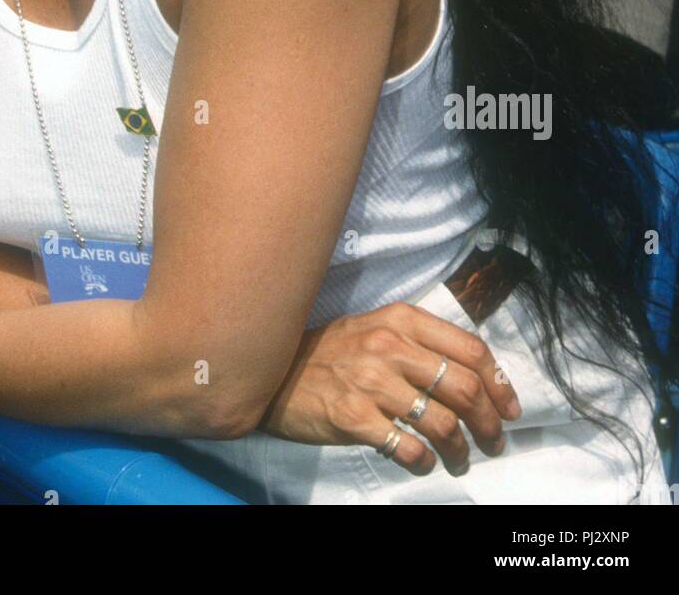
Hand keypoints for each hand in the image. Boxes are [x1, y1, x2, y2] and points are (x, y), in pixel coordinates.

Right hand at [257, 302, 521, 476]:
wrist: (274, 372)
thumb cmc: (332, 352)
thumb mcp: (376, 328)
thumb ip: (420, 342)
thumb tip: (475, 376)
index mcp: (401, 319)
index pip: (470, 349)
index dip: (500, 383)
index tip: (510, 408)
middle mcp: (389, 345)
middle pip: (464, 388)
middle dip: (490, 423)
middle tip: (493, 443)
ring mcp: (371, 382)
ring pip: (442, 422)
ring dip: (461, 450)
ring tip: (461, 460)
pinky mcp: (353, 417)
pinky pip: (407, 447)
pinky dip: (425, 462)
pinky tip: (424, 464)